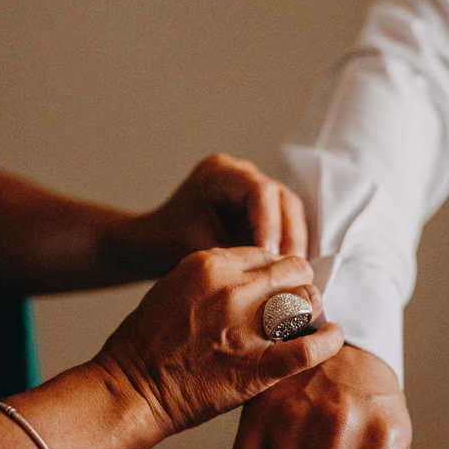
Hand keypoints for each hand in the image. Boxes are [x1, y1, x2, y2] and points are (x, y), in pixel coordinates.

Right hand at [95, 247, 343, 438]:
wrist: (130, 389)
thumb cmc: (144, 343)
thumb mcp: (174, 288)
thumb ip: (212, 277)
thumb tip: (249, 277)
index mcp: (208, 264)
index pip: (264, 252)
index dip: (274, 268)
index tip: (276, 284)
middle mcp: (230, 289)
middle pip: (292, 268)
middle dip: (299, 281)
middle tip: (299, 299)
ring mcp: (245, 327)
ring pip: (306, 301)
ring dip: (311, 309)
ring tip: (311, 320)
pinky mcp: (257, 366)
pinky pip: (309, 347)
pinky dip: (329, 341)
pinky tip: (334, 337)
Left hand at [126, 154, 306, 273]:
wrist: (155, 243)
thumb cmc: (168, 242)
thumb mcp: (198, 249)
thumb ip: (234, 255)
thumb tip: (271, 271)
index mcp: (219, 172)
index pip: (260, 192)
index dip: (270, 225)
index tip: (271, 258)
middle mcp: (241, 174)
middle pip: (283, 199)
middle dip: (289, 236)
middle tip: (290, 271)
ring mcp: (253, 189)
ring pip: (290, 211)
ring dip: (294, 242)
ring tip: (291, 275)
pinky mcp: (261, 208)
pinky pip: (285, 222)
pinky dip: (289, 245)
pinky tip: (288, 271)